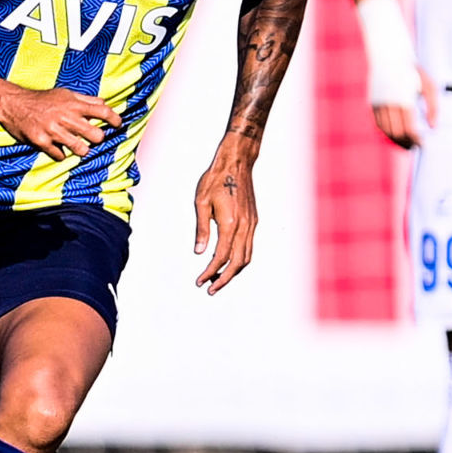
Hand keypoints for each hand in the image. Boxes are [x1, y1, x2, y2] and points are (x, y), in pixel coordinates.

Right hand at [0, 86, 122, 159]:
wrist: (13, 104)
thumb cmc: (42, 100)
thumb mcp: (65, 94)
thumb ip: (85, 100)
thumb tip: (104, 104)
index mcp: (73, 104)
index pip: (102, 111)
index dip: (114, 119)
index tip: (118, 125)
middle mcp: (65, 117)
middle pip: (96, 135)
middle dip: (97, 138)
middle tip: (92, 137)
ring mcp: (53, 130)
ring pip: (81, 149)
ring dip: (81, 149)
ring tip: (75, 144)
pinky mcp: (42, 142)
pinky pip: (60, 156)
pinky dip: (61, 154)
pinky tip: (56, 147)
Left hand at [193, 144, 256, 294]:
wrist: (237, 163)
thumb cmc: (215, 179)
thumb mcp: (201, 202)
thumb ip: (202, 229)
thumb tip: (198, 252)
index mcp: (230, 222)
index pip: (221, 256)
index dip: (210, 272)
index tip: (199, 281)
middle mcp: (244, 226)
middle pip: (237, 262)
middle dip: (224, 279)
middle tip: (209, 289)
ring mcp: (251, 224)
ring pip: (246, 257)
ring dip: (233, 271)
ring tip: (217, 279)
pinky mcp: (253, 220)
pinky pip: (249, 246)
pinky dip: (239, 259)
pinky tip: (227, 261)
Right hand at [371, 67, 437, 149]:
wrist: (389, 56)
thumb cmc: (413, 72)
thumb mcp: (429, 86)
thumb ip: (433, 107)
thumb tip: (433, 128)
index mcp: (404, 99)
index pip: (409, 128)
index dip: (416, 140)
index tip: (422, 145)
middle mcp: (389, 102)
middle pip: (396, 132)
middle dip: (406, 142)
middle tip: (414, 146)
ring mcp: (378, 103)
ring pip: (385, 130)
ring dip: (395, 140)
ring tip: (406, 144)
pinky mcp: (372, 103)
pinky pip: (378, 123)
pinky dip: (386, 132)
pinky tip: (396, 135)